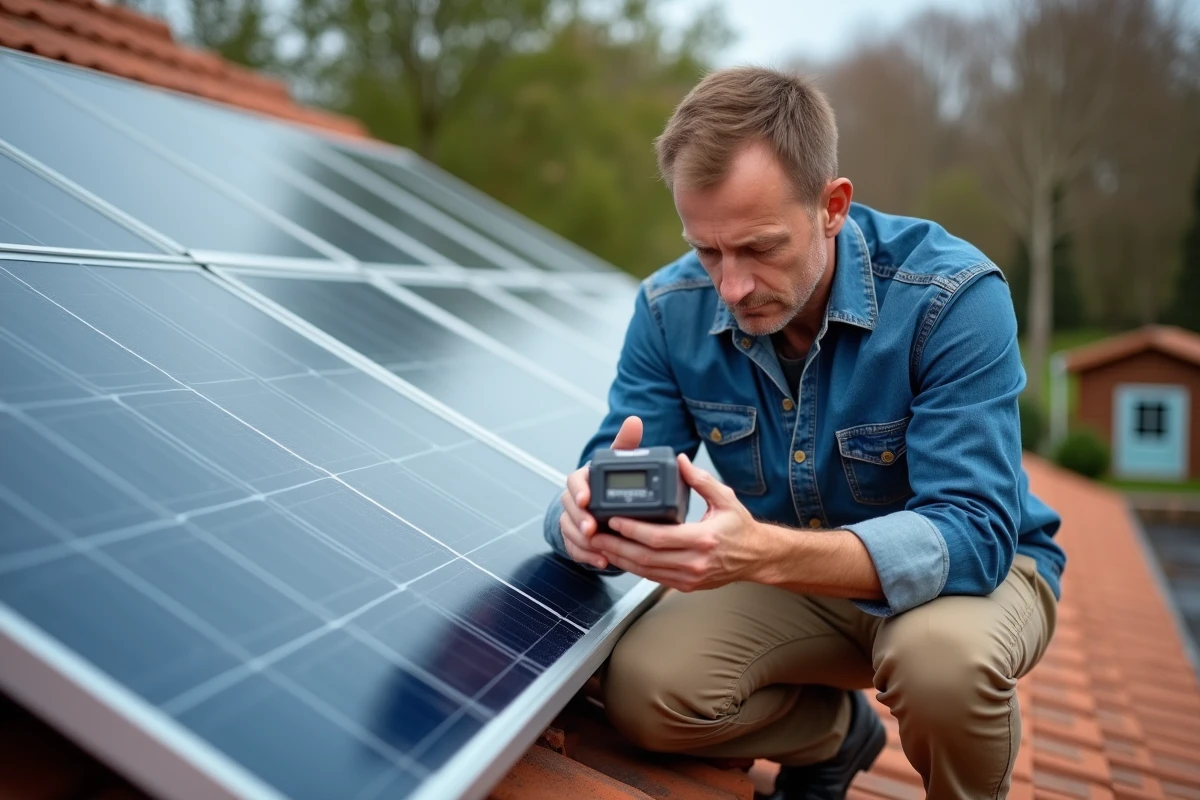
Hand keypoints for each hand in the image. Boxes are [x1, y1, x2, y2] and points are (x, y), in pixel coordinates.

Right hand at [558, 416, 643, 569]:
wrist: (602, 505)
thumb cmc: (610, 481)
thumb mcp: (618, 461)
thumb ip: (625, 444)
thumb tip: (635, 420)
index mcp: (583, 479)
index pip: (575, 481)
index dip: (580, 490)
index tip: (588, 500)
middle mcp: (574, 499)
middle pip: (569, 508)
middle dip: (579, 520)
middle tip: (592, 529)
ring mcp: (572, 520)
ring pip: (570, 530)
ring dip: (583, 541)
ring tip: (600, 549)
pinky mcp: (575, 539)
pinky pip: (575, 549)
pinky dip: (587, 556)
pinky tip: (602, 562)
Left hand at [592, 454, 763, 591]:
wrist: (757, 558)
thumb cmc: (741, 528)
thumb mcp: (726, 498)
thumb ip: (701, 480)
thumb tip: (680, 460)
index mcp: (703, 539)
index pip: (659, 537)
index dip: (633, 529)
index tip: (614, 519)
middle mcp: (695, 562)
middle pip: (646, 557)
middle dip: (617, 546)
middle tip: (595, 534)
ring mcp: (689, 577)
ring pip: (645, 571)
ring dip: (620, 559)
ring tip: (600, 545)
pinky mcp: (685, 585)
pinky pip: (653, 578)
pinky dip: (633, 567)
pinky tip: (619, 556)